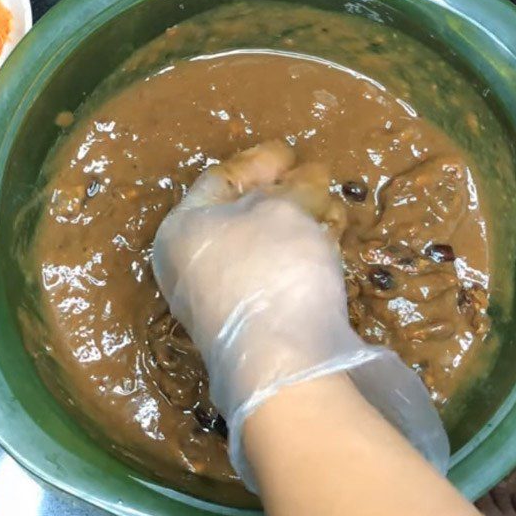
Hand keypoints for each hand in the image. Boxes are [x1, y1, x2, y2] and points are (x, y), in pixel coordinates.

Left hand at [152, 142, 448, 484]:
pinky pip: (274, 275)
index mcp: (182, 229)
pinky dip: (300, 255)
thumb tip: (303, 182)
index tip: (291, 153)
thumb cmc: (270, 268)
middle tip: (318, 180)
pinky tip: (328, 247)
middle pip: (240, 214)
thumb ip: (292, 190)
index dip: (257, 161)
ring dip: (299, 224)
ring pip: (262, 247)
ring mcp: (219, 300)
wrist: (283, 363)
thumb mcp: (283, 211)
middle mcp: (192, 265)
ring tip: (332, 211)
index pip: (218, 180)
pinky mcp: (251, 325)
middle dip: (284, 194)